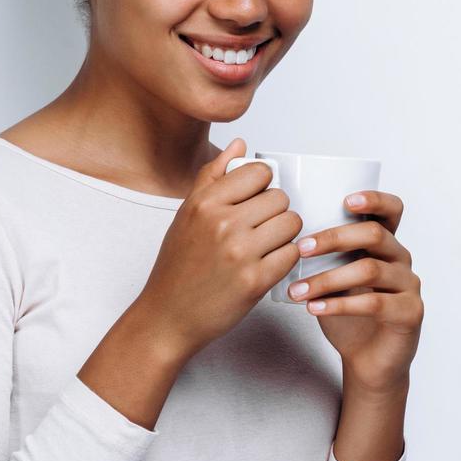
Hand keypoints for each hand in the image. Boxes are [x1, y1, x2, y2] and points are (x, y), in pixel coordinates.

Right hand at [133, 138, 302, 361]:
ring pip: (292, 223)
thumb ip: (214, 175)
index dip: (263, 185)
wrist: (168, 316)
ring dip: (285, 234)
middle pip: (280, 198)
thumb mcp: (186, 214)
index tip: (254, 200)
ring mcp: (241, 252)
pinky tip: (268, 263)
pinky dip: (285, 258)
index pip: (260, 172)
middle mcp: (223, 223)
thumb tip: (240, 144)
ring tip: (266, 245)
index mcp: (205, 203)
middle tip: (260, 228)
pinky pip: (292, 254)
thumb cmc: (178, 266)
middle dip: (275, 211)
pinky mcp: (256, 281)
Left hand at [287, 189, 422, 394]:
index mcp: (385, 243)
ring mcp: (408, 285)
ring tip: (297, 290)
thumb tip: (279, 234)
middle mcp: (401, 258)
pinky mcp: (409, 313)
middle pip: (374, 235)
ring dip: (328, 279)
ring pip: (369, 269)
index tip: (346, 200)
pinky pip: (374, 303)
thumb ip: (320, 257)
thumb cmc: (347, 313)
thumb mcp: (332, 278)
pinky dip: (339, 305)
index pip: (391, 209)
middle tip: (301, 248)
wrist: (368, 360)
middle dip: (334, 238)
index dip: (374, 199)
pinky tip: (314, 308)